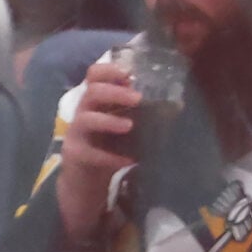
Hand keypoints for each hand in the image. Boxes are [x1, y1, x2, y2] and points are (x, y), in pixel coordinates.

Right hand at [54, 59, 141, 243]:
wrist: (85, 182)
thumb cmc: (108, 148)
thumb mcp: (124, 126)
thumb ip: (138, 114)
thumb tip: (176, 104)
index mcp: (95, 101)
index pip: (94, 75)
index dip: (110, 70)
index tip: (129, 73)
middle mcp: (82, 113)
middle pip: (91, 92)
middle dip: (115, 92)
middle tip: (137, 99)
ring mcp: (76, 134)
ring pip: (86, 119)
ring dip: (109, 120)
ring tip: (130, 126)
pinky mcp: (74, 155)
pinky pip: (90, 153)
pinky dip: (110, 157)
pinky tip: (128, 161)